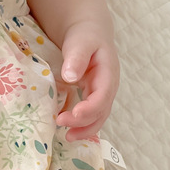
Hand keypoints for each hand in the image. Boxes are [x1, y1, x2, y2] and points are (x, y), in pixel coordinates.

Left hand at [55, 21, 120, 140]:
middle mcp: (108, 87)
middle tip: (60, 123)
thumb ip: (77, 57)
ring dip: (85, 129)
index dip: (90, 108)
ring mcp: (102, 93)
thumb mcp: (81, 42)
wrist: (89, 32)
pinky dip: (81, 124)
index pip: (103, 96)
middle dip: (84, 122)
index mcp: (108, 73)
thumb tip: (70, 76)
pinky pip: (91, 114)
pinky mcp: (93, 96)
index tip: (72, 114)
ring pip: (98, 116)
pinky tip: (68, 130)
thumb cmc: (85, 36)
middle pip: (101, 111)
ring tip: (67, 137)